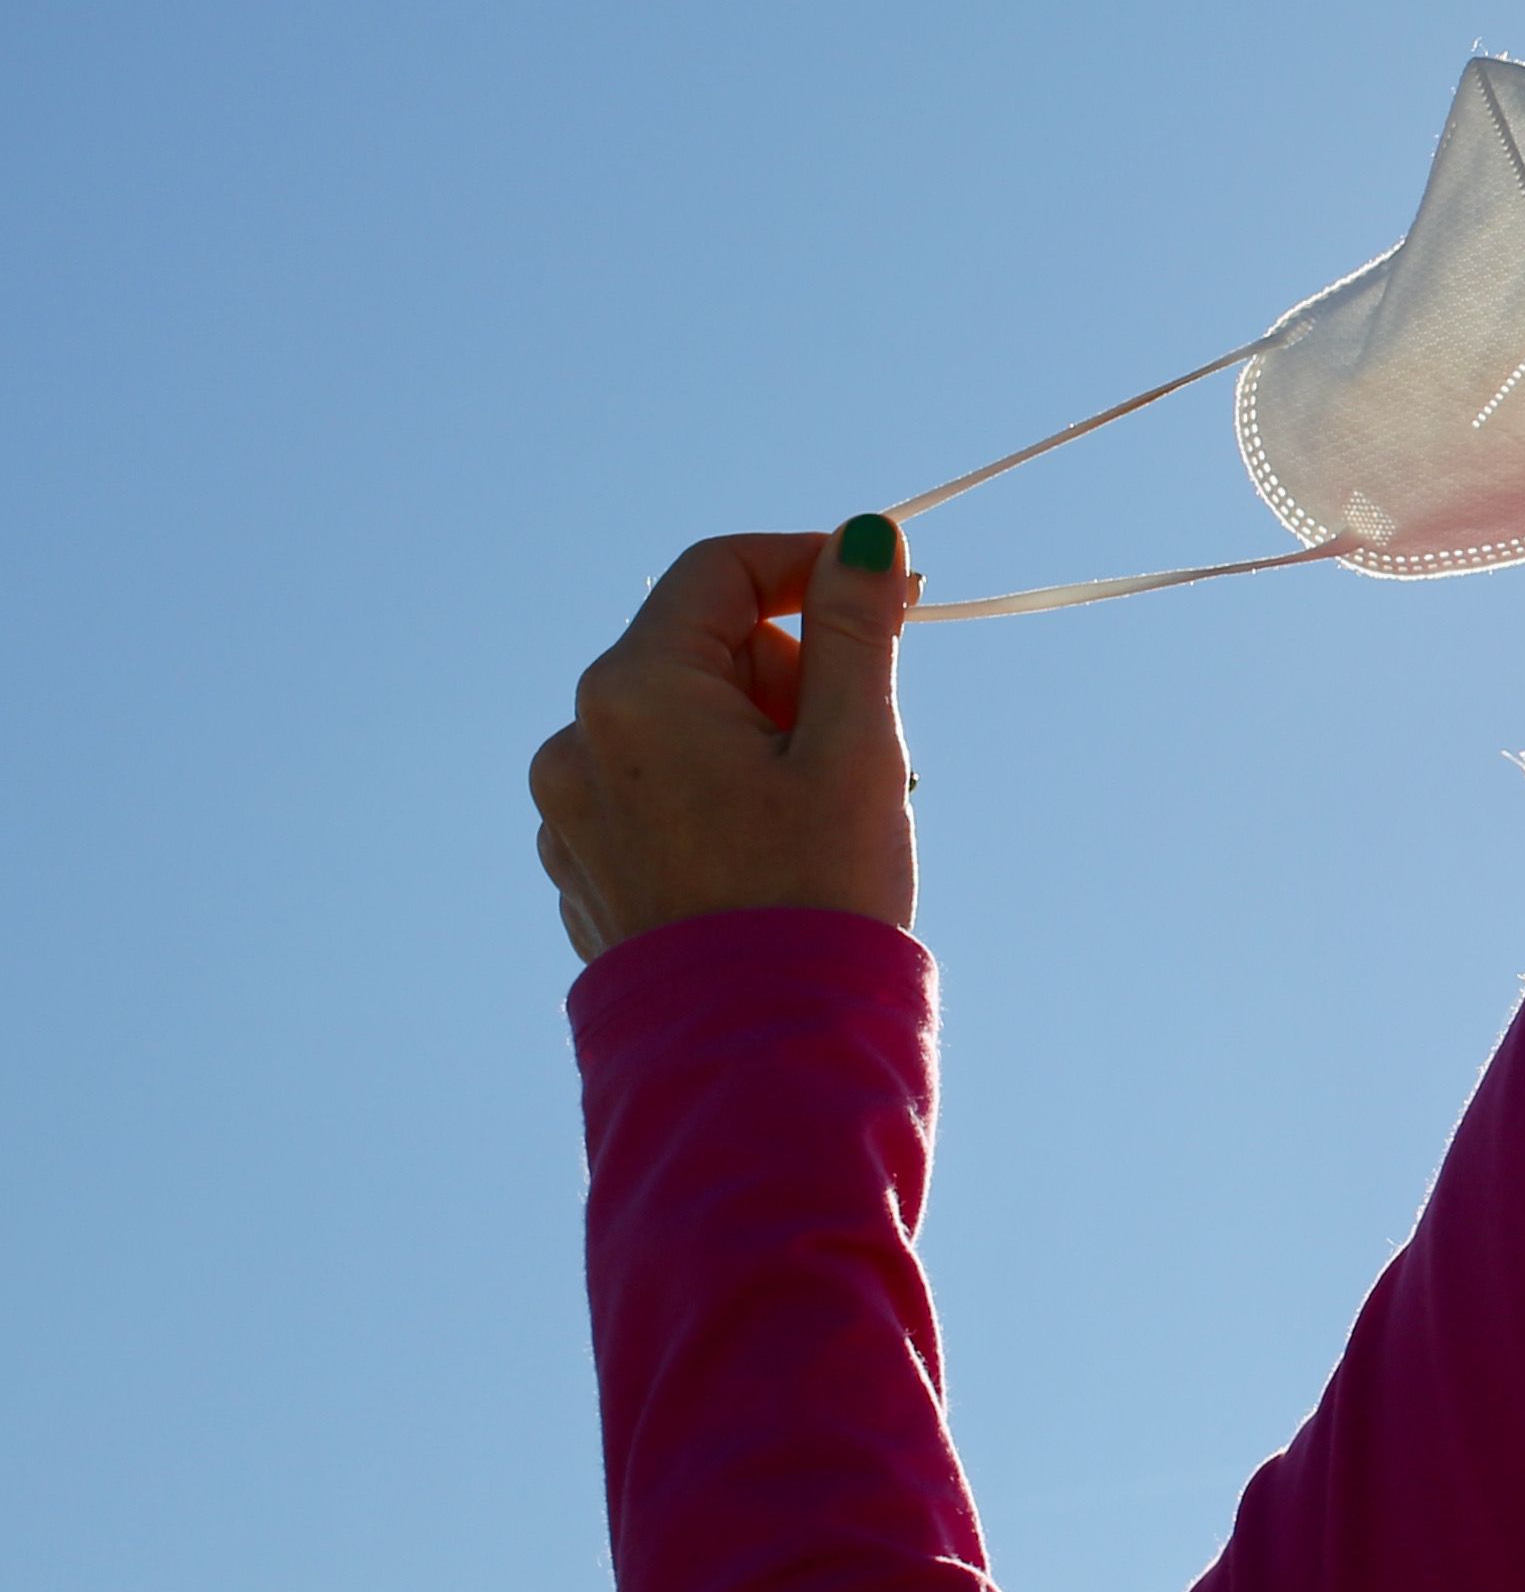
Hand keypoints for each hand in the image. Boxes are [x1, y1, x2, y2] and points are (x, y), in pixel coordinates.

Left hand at [530, 515, 921, 963]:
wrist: (759, 1056)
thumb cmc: (817, 896)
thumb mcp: (855, 746)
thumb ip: (855, 628)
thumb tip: (865, 535)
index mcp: (636, 692)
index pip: (719, 570)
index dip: (809, 565)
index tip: (888, 594)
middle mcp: (577, 741)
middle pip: (701, 650)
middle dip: (792, 676)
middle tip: (868, 746)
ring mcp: (568, 811)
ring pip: (682, 725)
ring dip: (760, 741)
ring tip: (824, 817)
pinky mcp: (582, 869)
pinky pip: (656, 793)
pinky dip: (719, 798)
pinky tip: (771, 861)